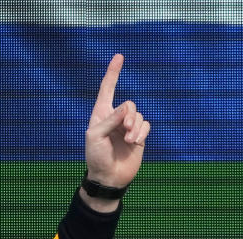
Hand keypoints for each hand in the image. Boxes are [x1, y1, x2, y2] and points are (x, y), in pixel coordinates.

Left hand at [84, 54, 149, 189]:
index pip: (107, 89)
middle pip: (129, 104)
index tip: (119, 57)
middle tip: (125, 130)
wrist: (108, 177)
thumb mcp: (96, 136)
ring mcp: (127, 127)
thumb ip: (110, 119)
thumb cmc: (96, 157)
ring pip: (139, 115)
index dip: (113, 73)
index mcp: (100, 114)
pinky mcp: (138, 136)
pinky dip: (142, 132)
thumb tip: (127, 106)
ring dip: (135, 126)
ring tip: (128, 139)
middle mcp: (115, 118)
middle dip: (129, 115)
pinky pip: (146, 125)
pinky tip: (134, 142)